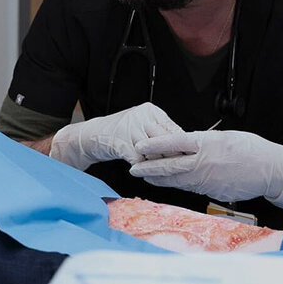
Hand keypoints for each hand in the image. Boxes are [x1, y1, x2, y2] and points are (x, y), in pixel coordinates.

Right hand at [49, 102, 182, 169]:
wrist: (92, 136)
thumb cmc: (120, 133)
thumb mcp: (142, 127)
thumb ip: (161, 132)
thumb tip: (185, 146)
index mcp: (150, 111)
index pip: (173, 129)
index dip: (182, 146)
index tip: (190, 157)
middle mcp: (141, 116)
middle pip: (165, 141)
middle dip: (172, 157)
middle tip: (180, 168)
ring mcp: (130, 128)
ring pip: (154, 152)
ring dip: (157, 165)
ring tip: (162, 172)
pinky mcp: (121, 142)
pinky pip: (139, 160)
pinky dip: (144, 169)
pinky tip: (145, 173)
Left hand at [130, 130, 282, 210]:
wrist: (272, 171)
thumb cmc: (251, 149)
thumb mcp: (225, 137)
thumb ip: (204, 142)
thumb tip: (187, 145)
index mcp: (207, 143)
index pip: (174, 143)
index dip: (155, 145)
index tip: (140, 146)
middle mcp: (204, 162)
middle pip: (170, 166)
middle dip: (149, 168)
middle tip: (133, 168)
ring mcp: (208, 179)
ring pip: (177, 180)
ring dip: (159, 179)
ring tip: (145, 177)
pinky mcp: (212, 192)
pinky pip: (190, 188)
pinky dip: (177, 185)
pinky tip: (168, 183)